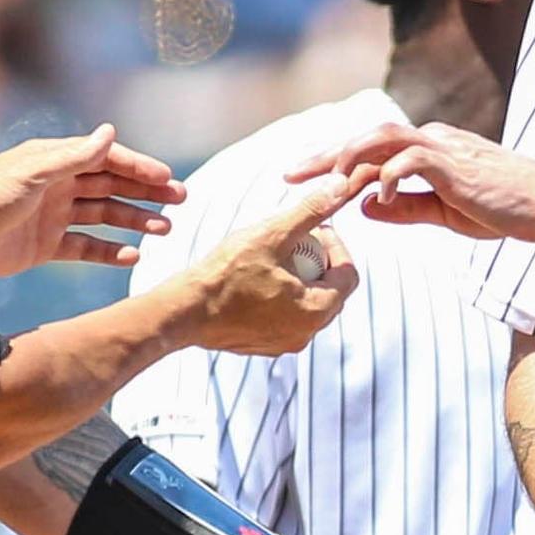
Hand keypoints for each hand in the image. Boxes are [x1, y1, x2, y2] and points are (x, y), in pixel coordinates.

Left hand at [0, 124, 182, 278]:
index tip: (167, 178)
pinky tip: (132, 256)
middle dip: (146, 192)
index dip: (139, 167)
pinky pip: (86, 247)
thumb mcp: (34, 173)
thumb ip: (75, 155)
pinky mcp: (46, 246)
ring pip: (104, 215)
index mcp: (54, 161)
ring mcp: (53, 216)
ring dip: (135, 220)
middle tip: (180, 201)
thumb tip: (111, 131)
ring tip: (164, 229)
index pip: (106, 160)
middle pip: (111, 185)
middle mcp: (57, 186)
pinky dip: (109, 251)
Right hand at [171, 164, 368, 353]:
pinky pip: (286, 319)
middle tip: (295, 242)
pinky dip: (281, 299)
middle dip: (320, 263)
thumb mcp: (272, 234)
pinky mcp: (265, 347)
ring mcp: (286, 343)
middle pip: (331, 291)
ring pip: (308, 305)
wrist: (185, 311)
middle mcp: (307, 333)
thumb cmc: (226, 273)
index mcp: (318, 309)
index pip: (349, 274)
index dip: (336, 247)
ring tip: (275, 258)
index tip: (314, 231)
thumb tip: (340, 186)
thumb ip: (310, 211)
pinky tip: (256, 280)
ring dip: (300, 280)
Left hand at [292, 119, 534, 243]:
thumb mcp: (445, 212)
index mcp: (428, 150)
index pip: (370, 150)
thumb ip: (405, 207)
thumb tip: (363, 206)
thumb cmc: (504, 209)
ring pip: (383, 138)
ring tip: (328, 182)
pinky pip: (411, 161)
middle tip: (289, 175)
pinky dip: (389, 176)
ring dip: (349, 157)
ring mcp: (443, 148)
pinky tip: (377, 198)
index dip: (332, 162)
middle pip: (366, 137)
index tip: (301, 179)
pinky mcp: (456, 163)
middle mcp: (431, 141)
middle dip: (324, 155)